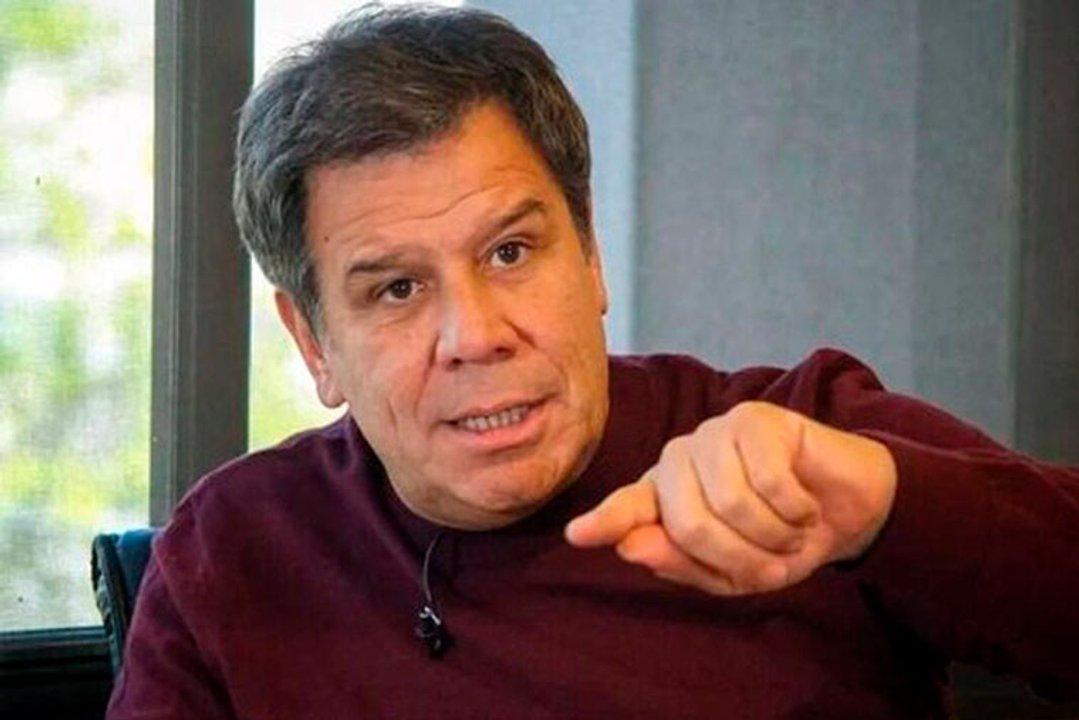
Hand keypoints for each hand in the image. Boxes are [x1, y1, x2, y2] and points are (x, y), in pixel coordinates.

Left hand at [565, 401, 896, 594]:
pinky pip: (770, 481)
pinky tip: (805, 504)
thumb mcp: (735, 574)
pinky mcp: (756, 418)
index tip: (578, 535)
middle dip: (741, 559)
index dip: (604, 523)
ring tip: (791, 530)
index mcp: (666, 498)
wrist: (849, 510)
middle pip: (689, 523)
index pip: (628, 509)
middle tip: (775, 565)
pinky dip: (796, 509)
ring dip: (775, 536)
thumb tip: (628, 548)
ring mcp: (714, 434)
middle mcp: (680, 460)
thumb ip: (681, 561)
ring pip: (732, 504)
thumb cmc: (783, 540)